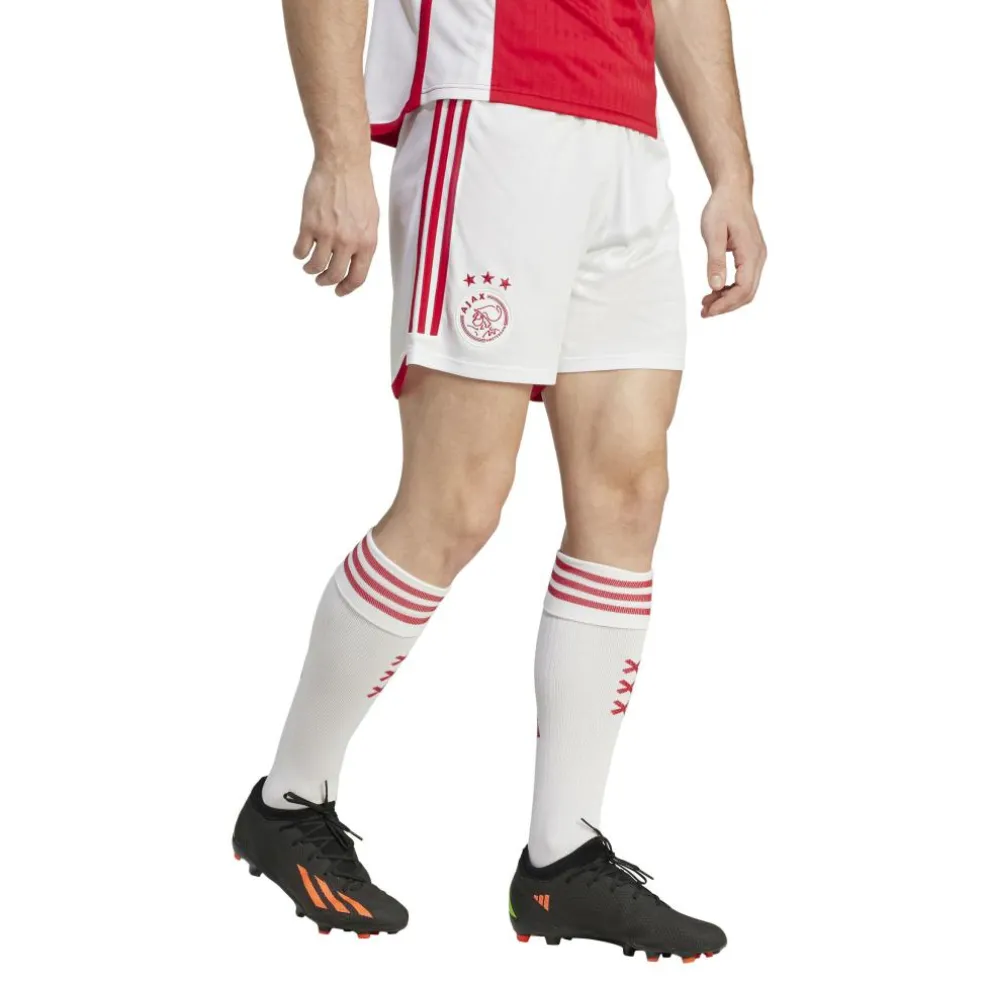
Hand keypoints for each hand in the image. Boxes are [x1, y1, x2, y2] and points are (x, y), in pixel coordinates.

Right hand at [293, 159, 379, 295]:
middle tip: (321, 280)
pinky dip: (299, 254)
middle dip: (326, 281)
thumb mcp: (371, 220)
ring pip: (315, 266)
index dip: (347, 288)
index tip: (339, 291)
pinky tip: (300, 251)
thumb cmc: (359, 189)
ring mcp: (328, 233)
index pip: (357, 277)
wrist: (342, 165)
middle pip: (334, 275)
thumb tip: (354, 262)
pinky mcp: (309, 224)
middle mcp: (348, 241)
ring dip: (310, 270)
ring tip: (309, 266)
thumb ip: (364, 242)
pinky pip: (301, 250)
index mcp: (367, 242)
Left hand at [700, 186, 766, 317]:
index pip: (743, 288)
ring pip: (746, 289)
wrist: (733, 191)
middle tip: (704, 312)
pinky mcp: (752, 255)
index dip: (726, 304)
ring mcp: (757, 256)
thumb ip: (715, 261)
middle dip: (726, 306)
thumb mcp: (713, 234)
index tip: (708, 311)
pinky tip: (714, 291)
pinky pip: (744, 280)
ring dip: (727, 299)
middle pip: (747, 293)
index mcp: (751, 252)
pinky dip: (730, 289)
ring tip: (706, 304)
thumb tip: (714, 286)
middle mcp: (759, 257)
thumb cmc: (722, 208)